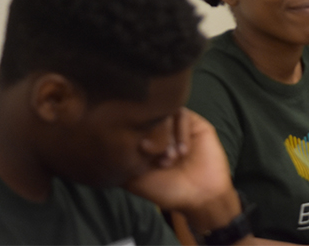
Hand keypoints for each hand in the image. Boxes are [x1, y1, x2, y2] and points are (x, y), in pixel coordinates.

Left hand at [124, 109, 239, 230]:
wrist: (200, 196)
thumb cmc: (168, 190)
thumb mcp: (136, 180)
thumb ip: (122, 160)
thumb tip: (108, 141)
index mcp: (144, 141)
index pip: (131, 125)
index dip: (133, 137)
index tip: (140, 154)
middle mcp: (160, 131)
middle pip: (147, 117)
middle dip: (152, 137)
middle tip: (159, 159)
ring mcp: (177, 126)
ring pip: (164, 113)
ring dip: (166, 136)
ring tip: (172, 158)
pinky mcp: (195, 123)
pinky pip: (182, 114)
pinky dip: (180, 133)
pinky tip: (184, 151)